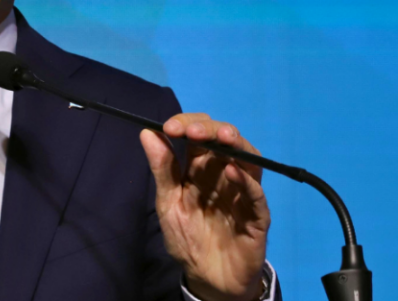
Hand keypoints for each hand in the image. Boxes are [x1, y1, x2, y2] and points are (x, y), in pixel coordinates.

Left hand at [139, 113, 269, 300]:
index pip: (198, 134)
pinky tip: (233, 171)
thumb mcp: (168, 203)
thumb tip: (147, 132)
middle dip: (211, 129)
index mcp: (201, 167)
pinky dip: (247, 181)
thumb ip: (161, 169)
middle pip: (225, 140)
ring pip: (248, 159)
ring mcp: (243, 192)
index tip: (169, 127)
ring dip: (236, 144)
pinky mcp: (257, 216)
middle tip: (193, 131)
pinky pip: (256, 195)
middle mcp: (224, 173)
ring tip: (222, 137)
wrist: (206, 278)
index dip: (187, 124)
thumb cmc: (187, 238)